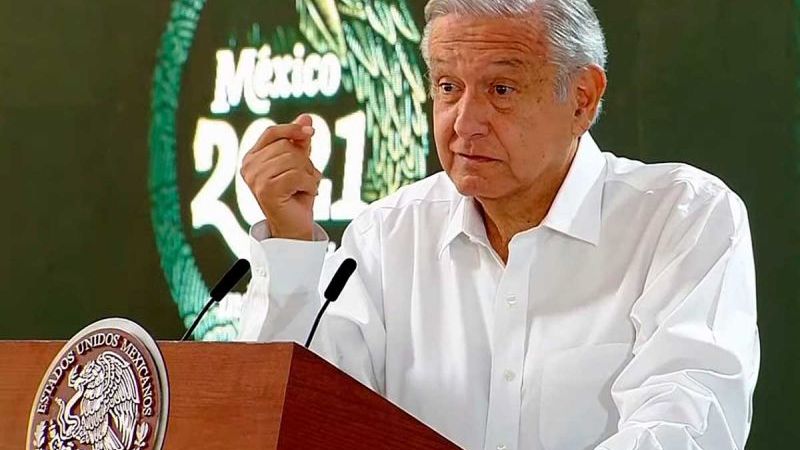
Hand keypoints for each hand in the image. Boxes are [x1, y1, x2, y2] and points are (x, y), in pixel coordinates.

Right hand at [241, 114, 321, 240]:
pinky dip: (309, 184)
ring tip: (304, 187)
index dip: (292, 128)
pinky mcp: (266, 190)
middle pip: (286, 146)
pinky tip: (306, 194)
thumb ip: (299, 142)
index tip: (312, 132)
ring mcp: (255, 178)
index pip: (271, 132)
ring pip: (293, 159)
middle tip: (306, 179)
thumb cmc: (296, 195)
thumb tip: (306, 117)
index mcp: (252, 158)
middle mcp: (249, 167)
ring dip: (308, 174)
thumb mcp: (299, 165)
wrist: (294, 227)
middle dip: (304, 161)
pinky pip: (298, 175)